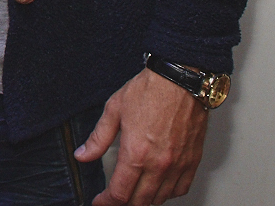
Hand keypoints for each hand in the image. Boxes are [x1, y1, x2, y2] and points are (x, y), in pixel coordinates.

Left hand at [76, 68, 208, 204]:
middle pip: (139, 201)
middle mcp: (158, 164)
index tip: (100, 202)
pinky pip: (180, 189)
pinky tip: (158, 188)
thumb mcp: (113, 110)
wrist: (180, 80)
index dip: (106, 202)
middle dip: (123, 203)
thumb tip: (82, 155)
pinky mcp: (192, 161)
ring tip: (133, 193)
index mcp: (136, 153)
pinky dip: (167, 194)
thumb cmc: (149, 91)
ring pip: (160, 198)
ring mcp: (177, 165)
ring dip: (144, 200)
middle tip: (114, 198)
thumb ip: (98, 138)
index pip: (119, 193)